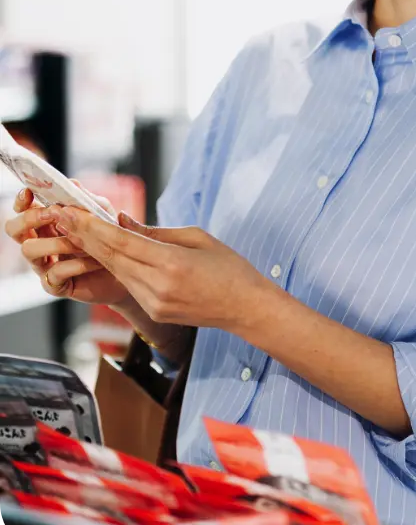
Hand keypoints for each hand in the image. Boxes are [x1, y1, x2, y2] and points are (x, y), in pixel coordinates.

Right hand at [4, 184, 130, 305]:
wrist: (127, 269)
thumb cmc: (109, 239)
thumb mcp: (103, 214)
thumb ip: (87, 200)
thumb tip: (72, 183)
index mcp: (47, 223)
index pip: (23, 209)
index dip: (22, 200)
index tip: (29, 192)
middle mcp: (40, 242)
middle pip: (14, 228)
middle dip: (30, 218)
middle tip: (53, 214)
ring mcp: (44, 265)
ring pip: (29, 249)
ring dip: (57, 242)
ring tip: (83, 242)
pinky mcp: (55, 285)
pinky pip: (54, 272)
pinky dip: (77, 264)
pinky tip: (95, 261)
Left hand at [42, 207, 270, 332]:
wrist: (246, 308)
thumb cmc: (229, 267)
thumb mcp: (197, 238)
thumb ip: (157, 232)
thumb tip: (123, 221)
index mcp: (172, 264)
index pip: (122, 242)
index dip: (93, 226)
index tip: (71, 211)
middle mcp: (158, 286)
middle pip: (112, 258)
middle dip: (84, 236)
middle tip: (60, 215)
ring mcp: (155, 303)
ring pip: (117, 271)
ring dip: (95, 251)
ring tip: (74, 230)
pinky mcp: (155, 312)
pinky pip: (130, 284)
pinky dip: (116, 266)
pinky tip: (104, 252)